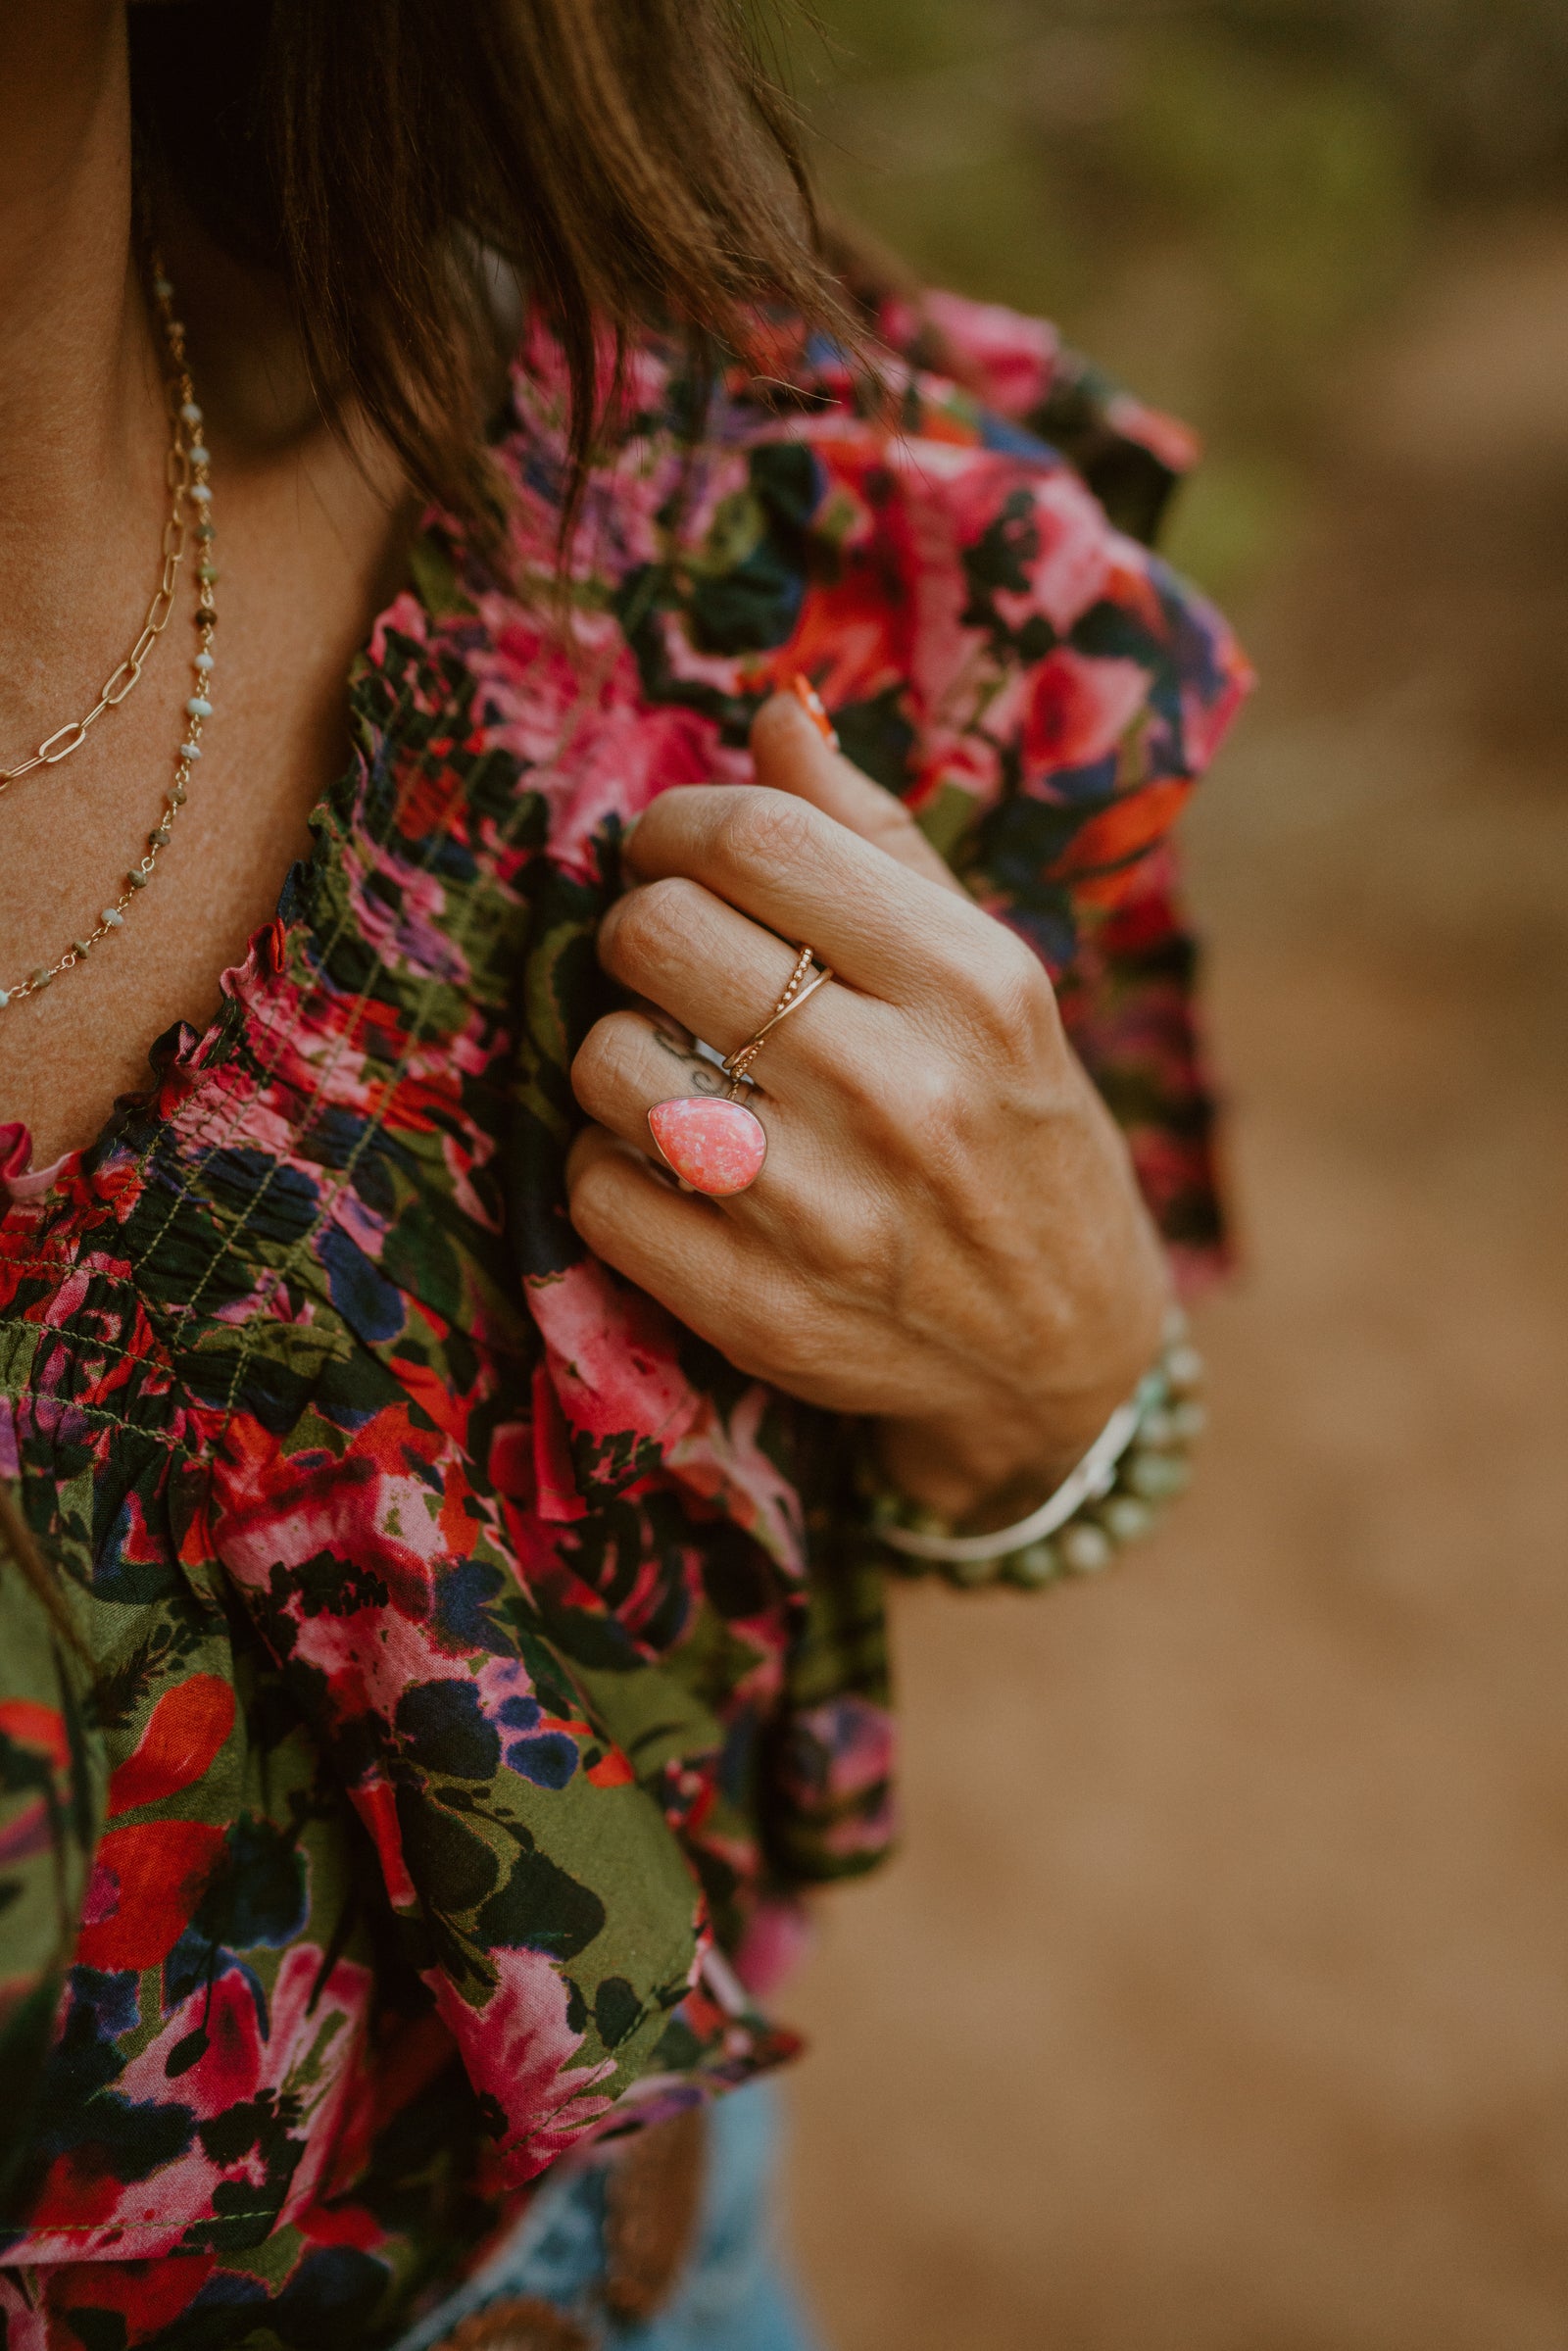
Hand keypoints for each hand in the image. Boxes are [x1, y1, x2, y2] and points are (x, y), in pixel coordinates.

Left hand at [566, 692, 1171, 1522]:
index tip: (674, 852)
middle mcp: (901, 1090)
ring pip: (610, 1062)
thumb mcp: (993, 980)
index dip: (676, 826)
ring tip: (678, 1069)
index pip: (753, 836)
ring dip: (621, 1053)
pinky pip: (598, 1192)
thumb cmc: (1018, 1130)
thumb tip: (772, 714)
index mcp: (971, 982)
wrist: (1063, 1348)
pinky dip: (612, 1168)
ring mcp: (824, 1211)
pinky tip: (674, 1166)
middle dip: (639, 930)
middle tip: (672, 961)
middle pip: (658, 935)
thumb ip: (879, 845)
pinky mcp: (757, 1311)